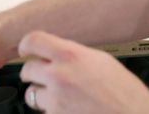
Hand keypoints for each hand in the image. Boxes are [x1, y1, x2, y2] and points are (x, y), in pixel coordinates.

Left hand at [19, 31, 148, 113]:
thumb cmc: (123, 90)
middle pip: (27, 70)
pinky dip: (53, 111)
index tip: (25, 50)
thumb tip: (56, 54)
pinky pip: (45, 112)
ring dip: (41, 94)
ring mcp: (55, 100)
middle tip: (44, 76)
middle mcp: (58, 76)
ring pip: (32, 95)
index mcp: (70, 55)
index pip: (33, 40)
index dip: (26, 45)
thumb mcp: (99, 59)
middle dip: (34, 73)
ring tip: (59, 96)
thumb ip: (73, 54)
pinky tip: (70, 108)